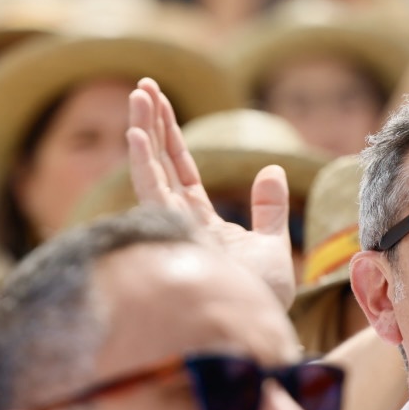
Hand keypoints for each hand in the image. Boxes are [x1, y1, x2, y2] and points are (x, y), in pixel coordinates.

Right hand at [126, 78, 294, 306]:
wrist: (259, 323)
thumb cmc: (261, 299)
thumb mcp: (272, 247)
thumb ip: (269, 209)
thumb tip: (271, 169)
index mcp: (201, 222)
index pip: (180, 170)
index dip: (170, 135)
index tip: (158, 100)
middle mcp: (181, 224)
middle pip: (162, 164)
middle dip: (152, 125)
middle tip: (143, 86)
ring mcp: (175, 229)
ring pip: (152, 174)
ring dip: (144, 134)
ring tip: (139, 96)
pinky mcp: (174, 236)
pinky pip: (152, 195)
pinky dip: (144, 165)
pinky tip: (137, 135)